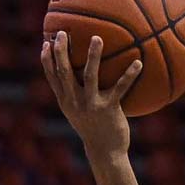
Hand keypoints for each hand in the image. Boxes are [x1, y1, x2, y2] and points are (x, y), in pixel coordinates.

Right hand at [39, 31, 142, 157]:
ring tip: (97, 38)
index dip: (47, 59)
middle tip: (63, 32)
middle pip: (65, 72)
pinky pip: (120, 87)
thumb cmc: (93, 129)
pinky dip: (129, 75)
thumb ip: (74, 96)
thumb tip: (76, 76)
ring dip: (93, 56)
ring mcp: (91, 104)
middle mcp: (75, 101)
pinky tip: (138, 62)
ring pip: (90, 75)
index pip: (52, 77)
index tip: (46, 42)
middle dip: (62, 51)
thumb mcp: (78, 113)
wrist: (105, 152)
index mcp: (66, 101)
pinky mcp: (109, 109)